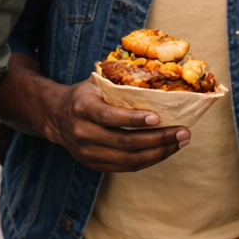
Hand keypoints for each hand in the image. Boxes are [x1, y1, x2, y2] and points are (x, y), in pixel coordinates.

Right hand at [42, 78, 188, 172]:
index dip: (133, 119)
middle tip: (183, 131)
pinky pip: (127, 167)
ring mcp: (87, 153)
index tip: (157, 117)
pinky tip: (166, 150)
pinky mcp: (94, 165)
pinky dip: (149, 160)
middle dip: (157, 138)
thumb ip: (118, 80)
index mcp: (81, 107)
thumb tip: (156, 71)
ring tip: (180, 141)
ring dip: (159, 152)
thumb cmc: (84, 95)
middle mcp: (82, 133)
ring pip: (128, 159)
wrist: (56, 117)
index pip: (108, 117)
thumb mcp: (95, 82)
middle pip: (124, 142)